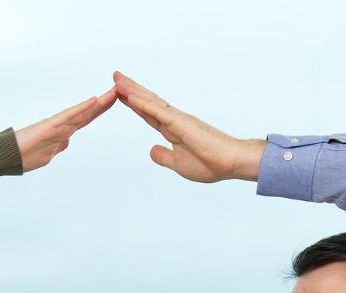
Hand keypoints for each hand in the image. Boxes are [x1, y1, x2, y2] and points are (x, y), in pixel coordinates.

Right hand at [14, 88, 117, 172]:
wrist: (3, 156)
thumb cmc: (20, 155)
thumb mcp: (45, 155)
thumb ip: (57, 146)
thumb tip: (66, 142)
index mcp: (61, 133)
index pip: (84, 120)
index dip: (98, 111)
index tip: (113, 101)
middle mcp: (61, 127)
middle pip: (87, 114)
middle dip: (104, 104)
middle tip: (120, 90)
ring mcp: (56, 127)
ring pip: (82, 113)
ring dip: (99, 104)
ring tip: (114, 92)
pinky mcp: (49, 128)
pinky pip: (69, 117)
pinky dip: (82, 109)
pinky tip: (93, 101)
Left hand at [112, 71, 264, 183]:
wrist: (230, 162)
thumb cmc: (210, 163)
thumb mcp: (178, 164)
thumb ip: (163, 156)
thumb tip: (151, 151)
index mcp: (172, 130)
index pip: (148, 114)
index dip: (134, 103)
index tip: (121, 94)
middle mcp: (173, 120)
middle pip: (147, 102)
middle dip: (130, 90)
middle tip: (116, 77)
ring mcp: (177, 119)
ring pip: (150, 102)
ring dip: (133, 91)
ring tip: (118, 80)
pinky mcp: (181, 123)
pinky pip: (158, 112)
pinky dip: (144, 104)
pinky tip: (131, 97)